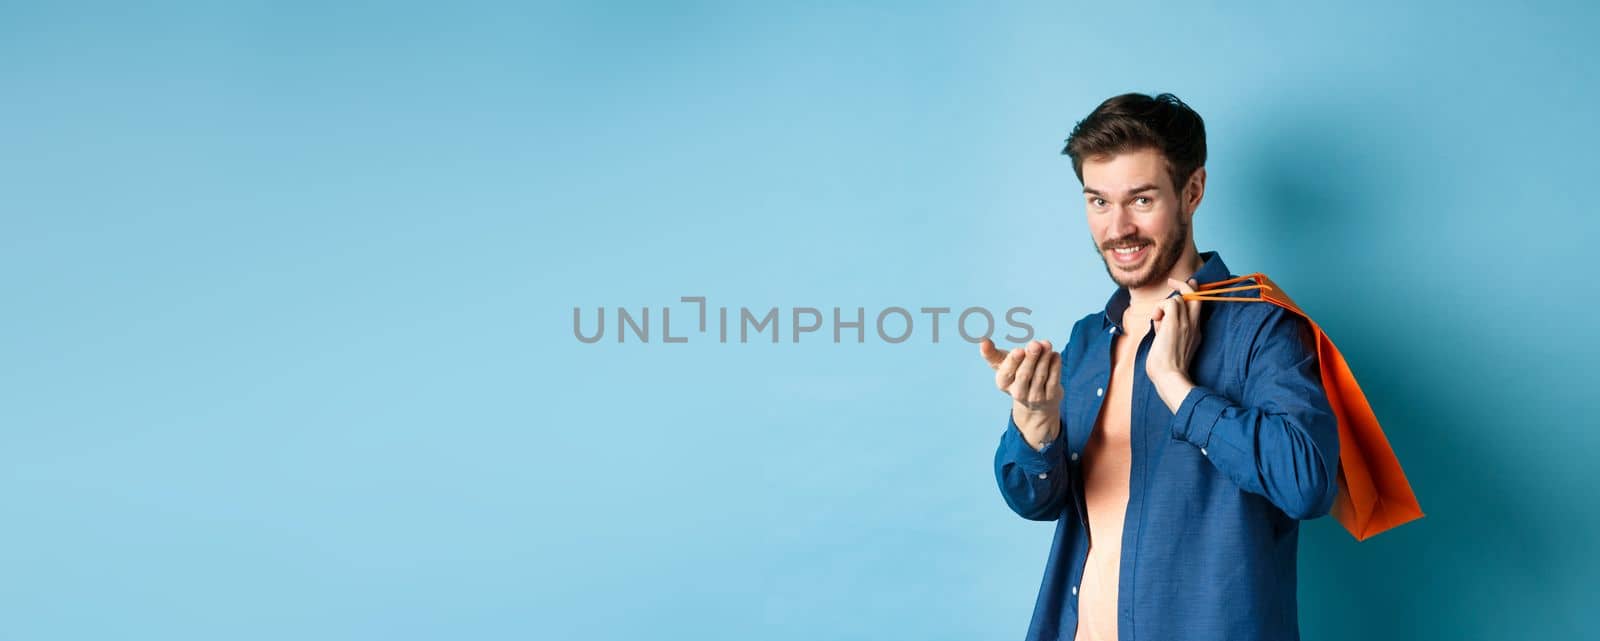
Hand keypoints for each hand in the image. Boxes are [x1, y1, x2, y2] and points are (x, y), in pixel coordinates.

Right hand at [980, 338, 1061, 448]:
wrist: (1035, 402)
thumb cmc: (1015, 375)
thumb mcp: (1002, 365)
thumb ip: (991, 353)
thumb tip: (982, 341)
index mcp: (1003, 383)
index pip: (1007, 372)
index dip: (1013, 362)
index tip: (1019, 350)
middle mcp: (1017, 392)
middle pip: (1024, 374)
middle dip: (1031, 358)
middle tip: (1035, 344)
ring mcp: (1034, 397)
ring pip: (1040, 375)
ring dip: (1044, 358)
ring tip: (1047, 344)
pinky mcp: (1050, 397)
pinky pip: (1053, 380)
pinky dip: (1055, 367)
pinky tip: (1055, 355)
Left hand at [1146, 277, 1201, 411]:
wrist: (1170, 377)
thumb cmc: (1166, 367)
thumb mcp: (1170, 344)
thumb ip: (1168, 329)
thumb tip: (1158, 318)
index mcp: (1195, 332)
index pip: (1197, 306)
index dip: (1192, 292)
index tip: (1186, 284)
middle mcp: (1193, 326)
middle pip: (1195, 296)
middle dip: (1184, 285)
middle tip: (1172, 280)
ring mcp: (1186, 324)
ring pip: (1178, 298)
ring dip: (1164, 305)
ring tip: (1157, 320)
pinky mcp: (1175, 324)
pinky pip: (1170, 302)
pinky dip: (1160, 307)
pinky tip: (1155, 319)